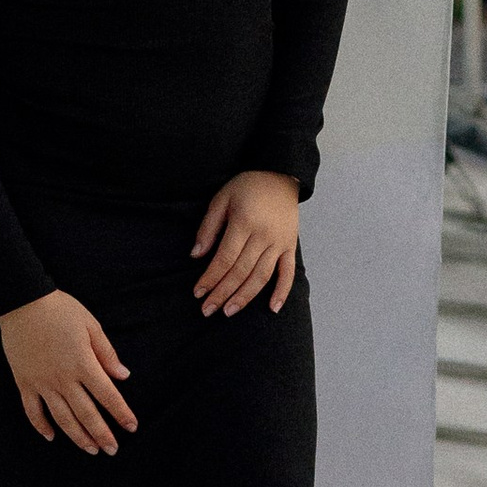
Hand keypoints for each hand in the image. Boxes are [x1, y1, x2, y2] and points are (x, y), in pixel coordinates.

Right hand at [0, 290, 134, 452]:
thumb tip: (123, 376)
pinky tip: (51, 437)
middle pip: (86, 414)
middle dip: (102, 434)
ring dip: (78, 437)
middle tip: (112, 450)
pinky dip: (41, 426)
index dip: (121, 413)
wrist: (22, 302)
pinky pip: (32, 411)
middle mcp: (63, 379)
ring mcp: (42, 383)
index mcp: (83, 364)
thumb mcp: (91, 325)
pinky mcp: (24, 382)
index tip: (132, 427)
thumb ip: (107, 354)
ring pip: (62, 418)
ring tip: (91, 449)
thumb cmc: (60, 310)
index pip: (108, 395)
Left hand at [192, 171, 300, 318]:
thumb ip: (208, 227)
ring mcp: (279, 242)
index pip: (224, 259)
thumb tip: (196, 255)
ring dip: (244, 297)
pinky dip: (282, 292)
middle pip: (241, 272)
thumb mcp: (222, 198)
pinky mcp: (290, 246)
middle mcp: (263, 236)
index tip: (198, 292)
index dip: (210, 278)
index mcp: (244, 222)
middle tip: (207, 310)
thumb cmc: (247, 186)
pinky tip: (272, 309)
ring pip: (261, 277)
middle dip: (222, 293)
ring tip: (229, 311)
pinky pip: (288, 273)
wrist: (280, 175)